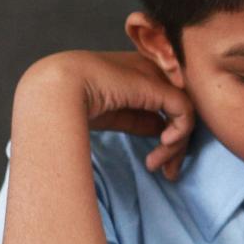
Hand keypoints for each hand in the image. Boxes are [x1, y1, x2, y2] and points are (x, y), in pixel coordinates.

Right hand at [22, 51, 194, 179]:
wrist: (58, 90)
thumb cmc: (75, 101)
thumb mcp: (114, 113)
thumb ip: (139, 118)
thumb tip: (162, 131)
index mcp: (140, 71)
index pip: (168, 103)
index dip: (170, 135)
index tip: (161, 164)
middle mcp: (154, 69)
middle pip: (179, 110)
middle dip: (177, 145)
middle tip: (169, 173)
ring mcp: (159, 76)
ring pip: (184, 113)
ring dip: (175, 146)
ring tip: (154, 165)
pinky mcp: (160, 86)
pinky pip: (184, 112)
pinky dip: (178, 134)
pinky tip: (162, 146)